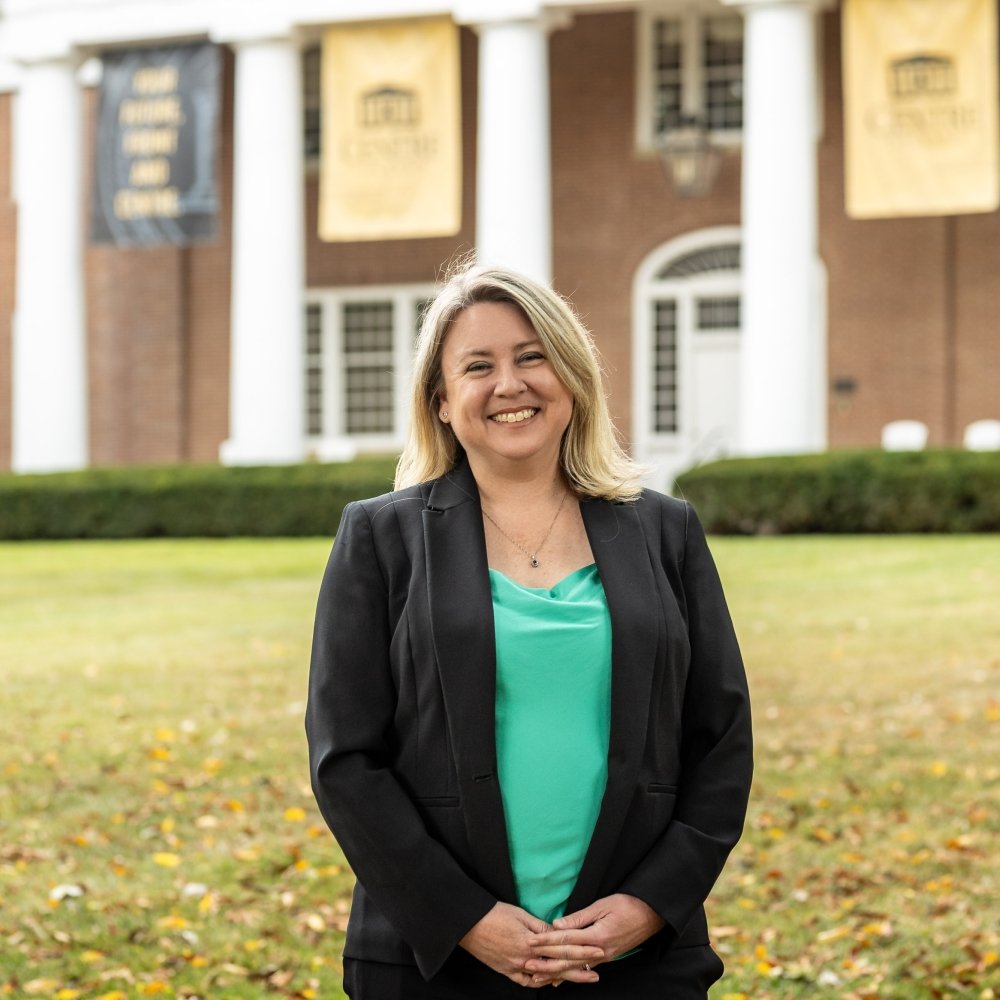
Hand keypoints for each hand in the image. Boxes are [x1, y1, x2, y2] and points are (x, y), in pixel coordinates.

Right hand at [460, 901, 599, 988]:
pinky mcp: (506, 971)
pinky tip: (551, 981)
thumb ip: (540, 926)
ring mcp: (516, 967)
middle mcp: (525, 958)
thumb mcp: (520, 914)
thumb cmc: (493, 914)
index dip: (582, 949)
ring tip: (581, 976)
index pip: (562, 948)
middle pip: (558, 965)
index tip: (597, 949)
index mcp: (531, 942)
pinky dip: (541, 981)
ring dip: (564, 977)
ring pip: (545, 976)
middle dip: (580, 967)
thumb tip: (558, 932)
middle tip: (597, 968)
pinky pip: (527, 981)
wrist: (468, 924)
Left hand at [524, 894, 664, 984]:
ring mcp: (604, 957)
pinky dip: (571, 974)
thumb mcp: (602, 906)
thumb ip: (579, 918)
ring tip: (538, 976)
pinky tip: (560, 979)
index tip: (531, 941)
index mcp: (597, 936)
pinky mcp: (607, 958)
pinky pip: (585, 969)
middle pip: (568, 958)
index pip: (566, 939)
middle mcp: (600, 951)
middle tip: (527, 964)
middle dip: (546, 962)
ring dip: (555, 972)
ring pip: (575, 968)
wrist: (651, 915)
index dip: (547, 940)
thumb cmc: (627, 905)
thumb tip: (557, 925)